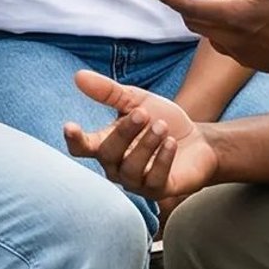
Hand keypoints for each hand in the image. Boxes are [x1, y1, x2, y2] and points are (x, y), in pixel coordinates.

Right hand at [65, 72, 221, 205]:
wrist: (198, 139)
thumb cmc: (162, 120)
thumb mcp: (136, 101)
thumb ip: (108, 92)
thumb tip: (78, 76)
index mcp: (105, 145)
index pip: (82, 148)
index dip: (75, 139)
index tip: (70, 126)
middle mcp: (116, 167)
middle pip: (108, 154)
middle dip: (124, 132)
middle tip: (143, 113)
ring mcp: (136, 182)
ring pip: (130, 169)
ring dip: (146, 145)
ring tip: (162, 126)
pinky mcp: (158, 191)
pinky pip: (154, 180)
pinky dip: (162, 160)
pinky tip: (171, 143)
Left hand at [146, 0, 268, 75]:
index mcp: (237, 19)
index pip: (191, 9)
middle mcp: (234, 41)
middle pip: (195, 23)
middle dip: (183, 5)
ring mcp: (242, 55)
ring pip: (209, 35)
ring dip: (202, 17)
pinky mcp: (252, 62)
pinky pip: (224, 45)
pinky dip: (217, 29)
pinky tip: (231, 17)